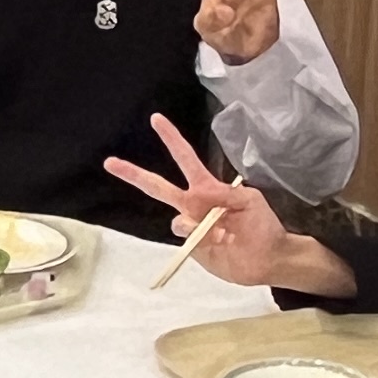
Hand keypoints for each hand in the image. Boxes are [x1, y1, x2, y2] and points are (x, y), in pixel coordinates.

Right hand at [102, 114, 348, 292]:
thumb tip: (198, 204)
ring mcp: (191, 227)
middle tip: (110, 162)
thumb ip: (226, 195)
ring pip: (175, 220)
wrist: (268, 259)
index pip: (185, 159)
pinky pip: (185, 240)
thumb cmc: (262, 225)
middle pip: (158, 188)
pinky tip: (219, 243)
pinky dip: (200, 240)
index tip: (156, 119)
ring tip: (221, 234)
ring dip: (195, 224)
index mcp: (207, 188)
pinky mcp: (192, 248)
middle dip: (134, 174)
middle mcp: (193, 205)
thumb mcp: (250, 200)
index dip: (171, 139)